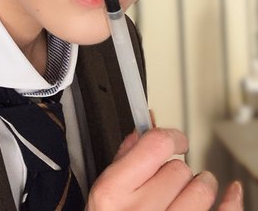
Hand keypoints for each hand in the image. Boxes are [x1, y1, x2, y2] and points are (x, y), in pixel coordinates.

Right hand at [86, 128, 243, 209]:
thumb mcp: (104, 197)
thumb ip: (123, 161)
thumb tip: (144, 132)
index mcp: (113, 193)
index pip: (155, 145)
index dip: (170, 137)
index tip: (175, 141)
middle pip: (179, 169)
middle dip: (178, 171)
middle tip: (169, 183)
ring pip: (202, 190)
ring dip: (201, 187)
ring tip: (189, 194)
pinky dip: (231, 203)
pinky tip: (230, 194)